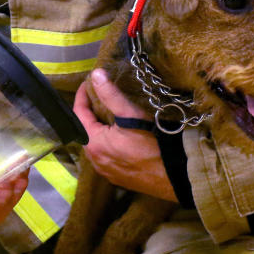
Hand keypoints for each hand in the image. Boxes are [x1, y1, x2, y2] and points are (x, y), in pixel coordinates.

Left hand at [75, 69, 176, 201]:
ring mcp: (105, 171)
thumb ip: (110, 94)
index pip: (78, 115)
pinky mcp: (117, 178)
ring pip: (95, 146)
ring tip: (108, 116)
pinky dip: (107, 145)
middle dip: (89, 113)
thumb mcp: (131, 114)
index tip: (88, 84)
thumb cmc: (153, 143)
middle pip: (85, 131)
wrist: (175, 174)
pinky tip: (119, 138)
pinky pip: (106, 158)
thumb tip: (96, 75)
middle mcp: (95, 160)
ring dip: (98, 130)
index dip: (82, 96)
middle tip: (98, 98)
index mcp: (93, 143)